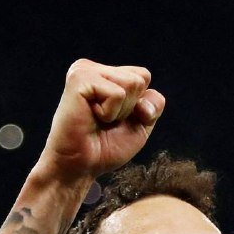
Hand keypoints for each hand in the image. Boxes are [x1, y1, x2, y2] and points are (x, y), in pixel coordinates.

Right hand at [39, 59, 165, 181]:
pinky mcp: (79, 78)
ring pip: (132, 83)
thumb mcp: (140, 126)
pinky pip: (117, 93)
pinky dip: (110, 113)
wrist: (81, 166)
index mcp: (106, 74)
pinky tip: (91, 117)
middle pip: (141, 78)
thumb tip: (142, 92)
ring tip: (98, 119)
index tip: (118, 120)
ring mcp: (85, 70)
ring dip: (120, 111)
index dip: (141, 105)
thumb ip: (153, 105)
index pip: (144, 76)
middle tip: (106, 121)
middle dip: (131, 108)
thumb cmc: (106, 147)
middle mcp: (94, 68)